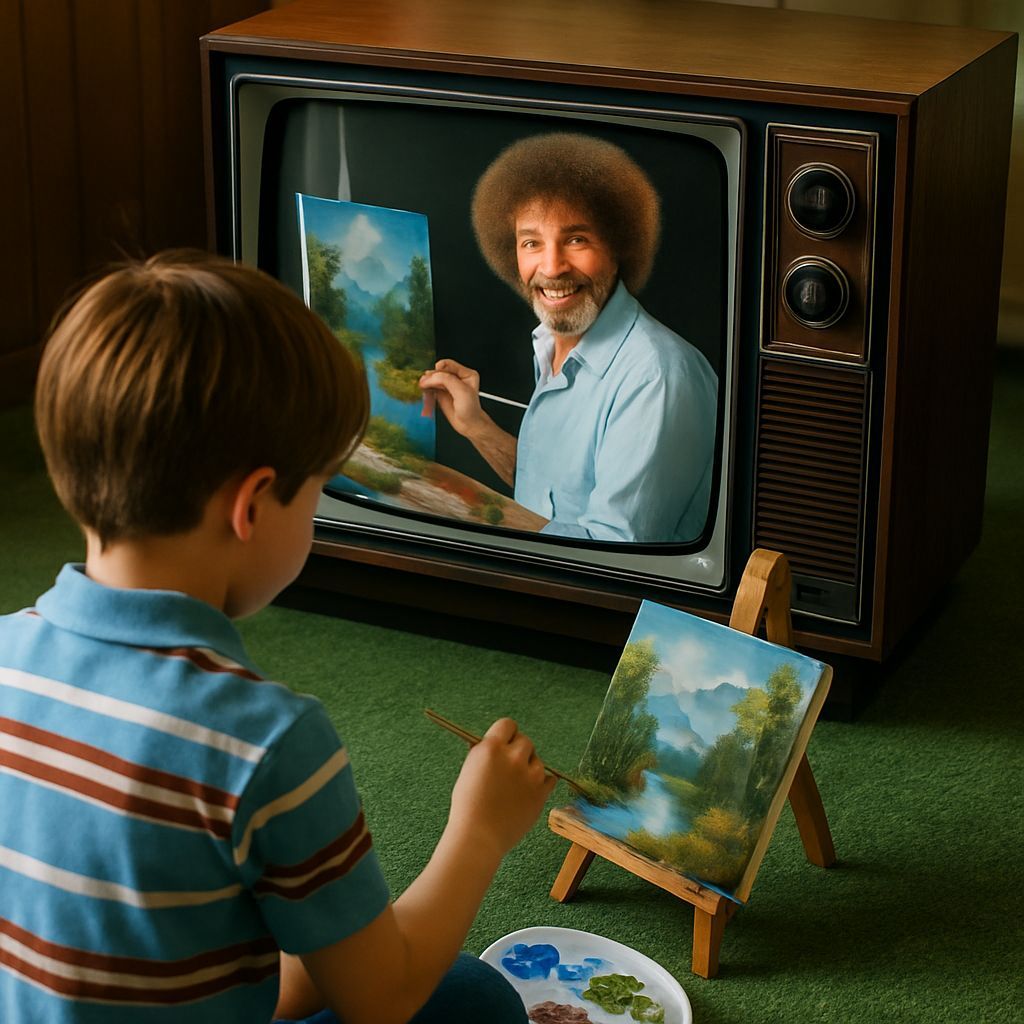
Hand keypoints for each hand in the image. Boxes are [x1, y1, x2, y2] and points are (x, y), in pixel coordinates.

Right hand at [419, 358, 487, 438]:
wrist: (468, 425)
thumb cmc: (471, 410)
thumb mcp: (461, 391)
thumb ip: (447, 380)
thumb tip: (431, 376)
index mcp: (465, 373)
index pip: (448, 365)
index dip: (439, 370)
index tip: (432, 378)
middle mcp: (456, 378)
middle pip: (438, 371)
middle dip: (430, 377)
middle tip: (424, 384)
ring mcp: (447, 385)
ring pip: (432, 379)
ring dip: (426, 383)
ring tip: (423, 388)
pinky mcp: (440, 393)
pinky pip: (429, 388)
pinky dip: (425, 390)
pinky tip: (424, 394)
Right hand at [448, 718, 556, 858]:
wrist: (478, 836)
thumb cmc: (468, 806)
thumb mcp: (470, 770)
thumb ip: (484, 753)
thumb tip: (493, 743)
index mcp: (491, 748)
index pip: (508, 724)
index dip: (506, 734)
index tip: (504, 744)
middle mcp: (513, 757)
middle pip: (525, 741)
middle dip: (518, 751)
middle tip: (510, 767)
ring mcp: (530, 775)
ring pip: (537, 761)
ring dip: (529, 769)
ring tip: (514, 788)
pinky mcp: (541, 793)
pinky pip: (549, 779)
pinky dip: (541, 783)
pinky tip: (528, 792)